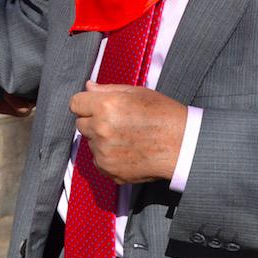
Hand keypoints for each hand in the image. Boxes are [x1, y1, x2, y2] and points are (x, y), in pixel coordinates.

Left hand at [70, 82, 186, 184]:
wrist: (182, 145)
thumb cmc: (163, 114)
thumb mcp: (137, 92)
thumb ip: (107, 89)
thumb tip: (88, 87)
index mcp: (105, 106)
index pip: (75, 103)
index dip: (85, 103)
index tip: (93, 105)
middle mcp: (101, 129)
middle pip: (80, 124)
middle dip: (93, 121)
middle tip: (115, 121)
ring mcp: (104, 152)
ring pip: (90, 143)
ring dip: (101, 140)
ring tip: (126, 136)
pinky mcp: (109, 170)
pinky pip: (98, 161)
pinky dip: (108, 157)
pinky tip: (127, 150)